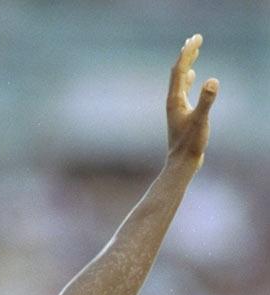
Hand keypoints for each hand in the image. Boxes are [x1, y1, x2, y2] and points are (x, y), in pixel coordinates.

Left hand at [166, 34, 217, 169]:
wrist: (181, 163)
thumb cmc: (190, 144)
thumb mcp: (201, 121)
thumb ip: (207, 100)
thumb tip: (213, 81)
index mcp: (175, 100)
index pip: (179, 70)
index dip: (187, 53)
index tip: (196, 39)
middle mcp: (173, 101)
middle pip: (177, 72)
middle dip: (186, 54)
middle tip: (196, 38)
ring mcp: (176, 107)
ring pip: (179, 80)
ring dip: (186, 63)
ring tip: (193, 51)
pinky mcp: (181, 113)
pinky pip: (182, 89)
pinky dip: (186, 78)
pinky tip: (191, 75)